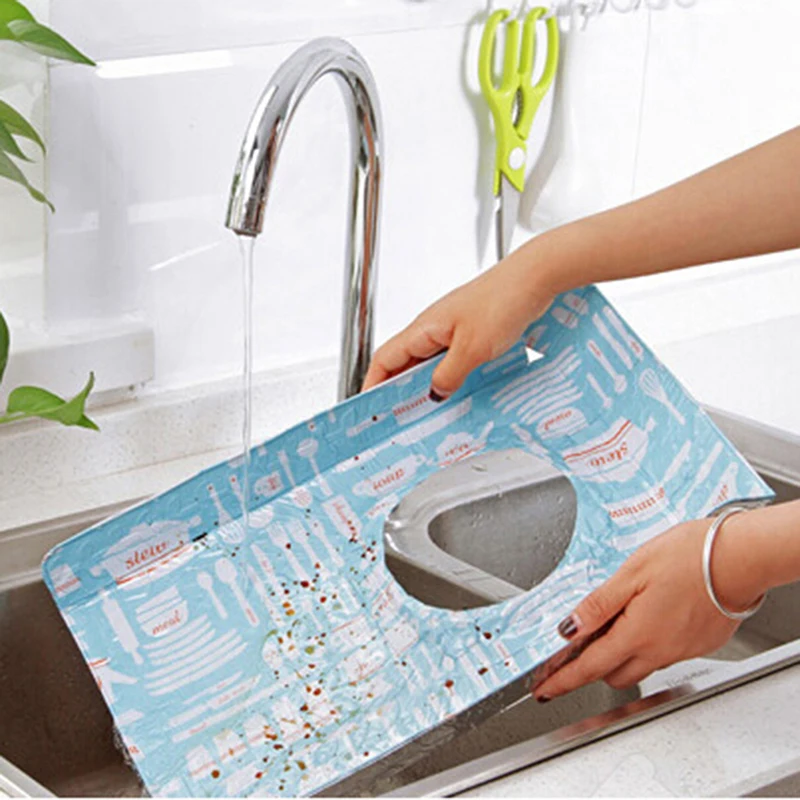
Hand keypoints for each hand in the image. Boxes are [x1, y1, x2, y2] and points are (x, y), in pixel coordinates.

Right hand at [361, 251, 555, 397]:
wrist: (534, 277)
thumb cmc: (503, 301)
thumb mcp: (473, 349)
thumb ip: (449, 376)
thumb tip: (434, 393)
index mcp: (424, 328)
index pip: (384, 359)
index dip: (373, 383)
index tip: (370, 406)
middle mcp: (433, 326)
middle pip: (403, 361)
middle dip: (397, 389)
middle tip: (399, 416)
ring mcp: (452, 327)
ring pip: (428, 360)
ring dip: (426, 383)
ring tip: (429, 408)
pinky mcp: (470, 329)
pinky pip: (449, 356)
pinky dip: (448, 374)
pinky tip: (458, 387)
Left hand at [534, 516, 765, 699]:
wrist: (740, 558)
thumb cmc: (689, 557)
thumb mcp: (631, 573)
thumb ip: (599, 605)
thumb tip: (568, 628)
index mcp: (638, 634)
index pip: (590, 667)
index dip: (563, 679)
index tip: (544, 688)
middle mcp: (660, 650)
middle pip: (613, 673)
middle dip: (590, 668)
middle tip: (572, 653)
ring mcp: (682, 649)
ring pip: (640, 665)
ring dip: (619, 656)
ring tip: (608, 630)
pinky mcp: (699, 643)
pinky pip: (664, 654)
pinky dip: (647, 644)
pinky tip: (646, 620)